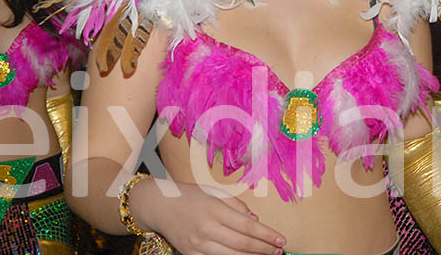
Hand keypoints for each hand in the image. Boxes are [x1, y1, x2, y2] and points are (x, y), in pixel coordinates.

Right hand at [131, 179, 285, 254]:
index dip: (267, 235)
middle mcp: (206, 228)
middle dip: (263, 249)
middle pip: (241, 244)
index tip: (281, 240)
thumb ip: (236, 205)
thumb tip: (255, 222)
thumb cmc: (190, 195)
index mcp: (214, 209)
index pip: (247, 226)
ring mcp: (197, 244)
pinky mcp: (190, 254)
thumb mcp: (214, 191)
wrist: (158, 205)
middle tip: (279, 252)